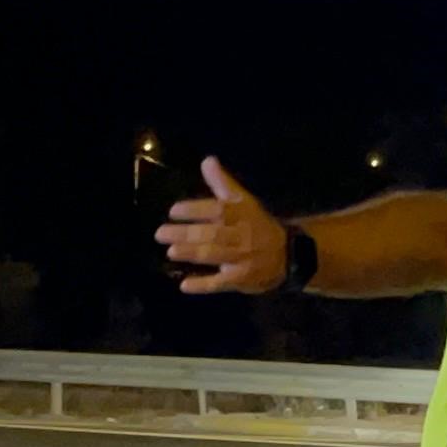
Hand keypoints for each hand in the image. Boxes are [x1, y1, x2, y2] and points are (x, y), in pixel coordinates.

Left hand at [156, 157, 285, 294]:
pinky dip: (203, 285)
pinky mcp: (240, 279)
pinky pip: (221, 283)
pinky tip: (185, 285)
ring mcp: (241, 259)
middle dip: (186, 233)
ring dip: (192, 253)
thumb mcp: (244, 202)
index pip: (217, 210)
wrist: (285, 255)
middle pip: (212, 234)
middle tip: (160, 233)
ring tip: (171, 252)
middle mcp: (241, 235)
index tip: (173, 211)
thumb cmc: (257, 225)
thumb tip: (207, 160)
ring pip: (215, 255)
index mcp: (241, 214)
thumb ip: (223, 183)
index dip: (195, 210)